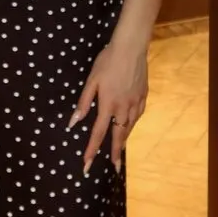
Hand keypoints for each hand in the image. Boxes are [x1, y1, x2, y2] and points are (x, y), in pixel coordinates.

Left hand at [67, 39, 148, 175]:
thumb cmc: (107, 62)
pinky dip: (133, 124)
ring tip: (120, 151)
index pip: (98, 133)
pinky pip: (138, 116)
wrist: (131, 48)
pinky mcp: (143, 96)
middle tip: (114, 168)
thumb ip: (83, 102)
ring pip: (130, 127)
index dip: (91, 150)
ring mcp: (136, 103)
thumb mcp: (92, 80)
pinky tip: (130, 126)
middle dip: (115, 154)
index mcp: (108, 105)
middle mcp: (123, 108)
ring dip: (124, 140)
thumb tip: (73, 122)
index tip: (87, 164)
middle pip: (118, 136)